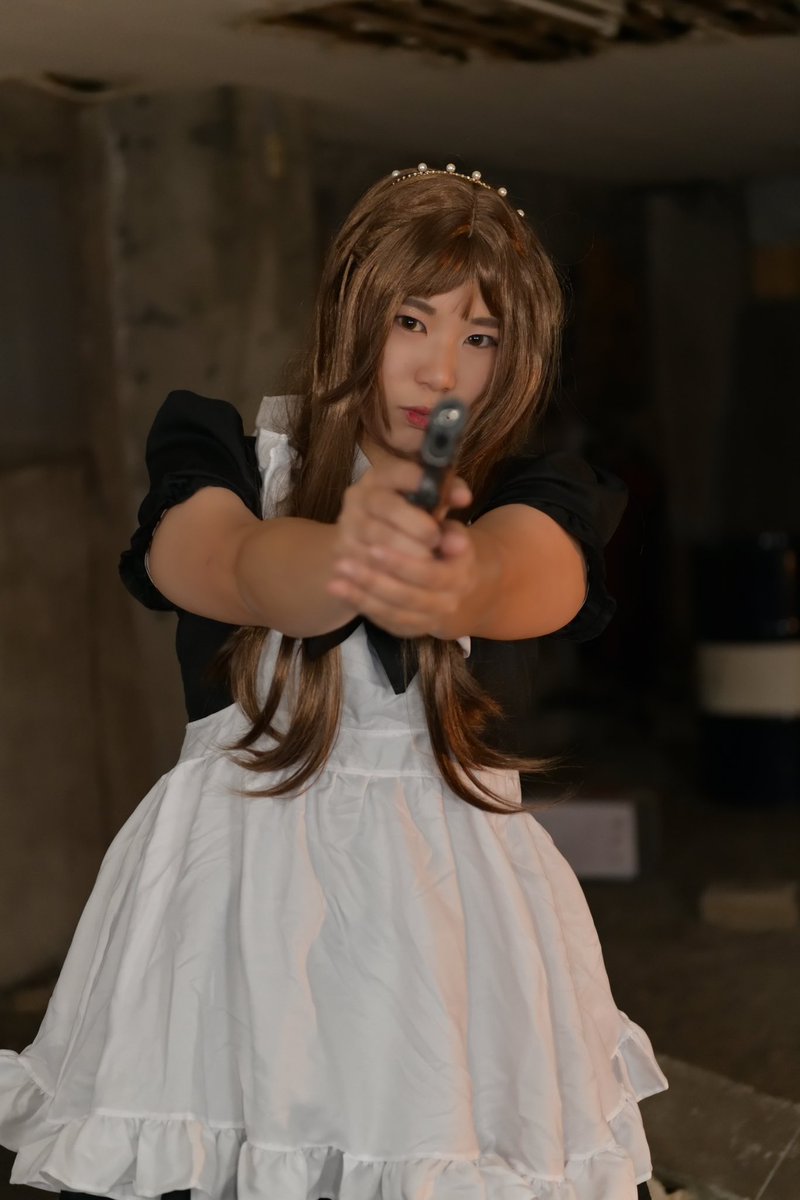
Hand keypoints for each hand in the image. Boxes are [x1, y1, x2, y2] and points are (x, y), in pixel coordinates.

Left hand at [328, 498, 478, 639]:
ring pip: (393, 611)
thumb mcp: (448, 524)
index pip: (431, 574)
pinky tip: (337, 586)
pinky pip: (383, 619)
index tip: (373, 548)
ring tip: (337, 572)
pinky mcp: (409, 627)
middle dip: (375, 580)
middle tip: (343, 562)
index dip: (402, 564)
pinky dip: (359, 603)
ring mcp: (428, 618)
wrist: (449, 579)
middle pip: (409, 597)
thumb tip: (459, 498)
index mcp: (460, 575)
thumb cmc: (442, 541)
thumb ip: (450, 510)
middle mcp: (447, 602)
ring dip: (363, 593)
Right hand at [330, 459, 470, 565]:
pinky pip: (365, 562)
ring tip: (427, 559)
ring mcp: (346, 524)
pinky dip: (389, 569)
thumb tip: (464, 498)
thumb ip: (448, 494)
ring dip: (405, 551)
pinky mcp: (342, 551)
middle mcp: (358, 496)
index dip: (419, 482)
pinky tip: (409, 575)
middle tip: (436, 540)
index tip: (446, 498)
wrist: (371, 546)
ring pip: (375, 538)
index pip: (396, 471)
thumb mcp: (428, 502)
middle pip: (385, 506)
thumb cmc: (410, 519)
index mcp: (380, 477)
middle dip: (415, 525)